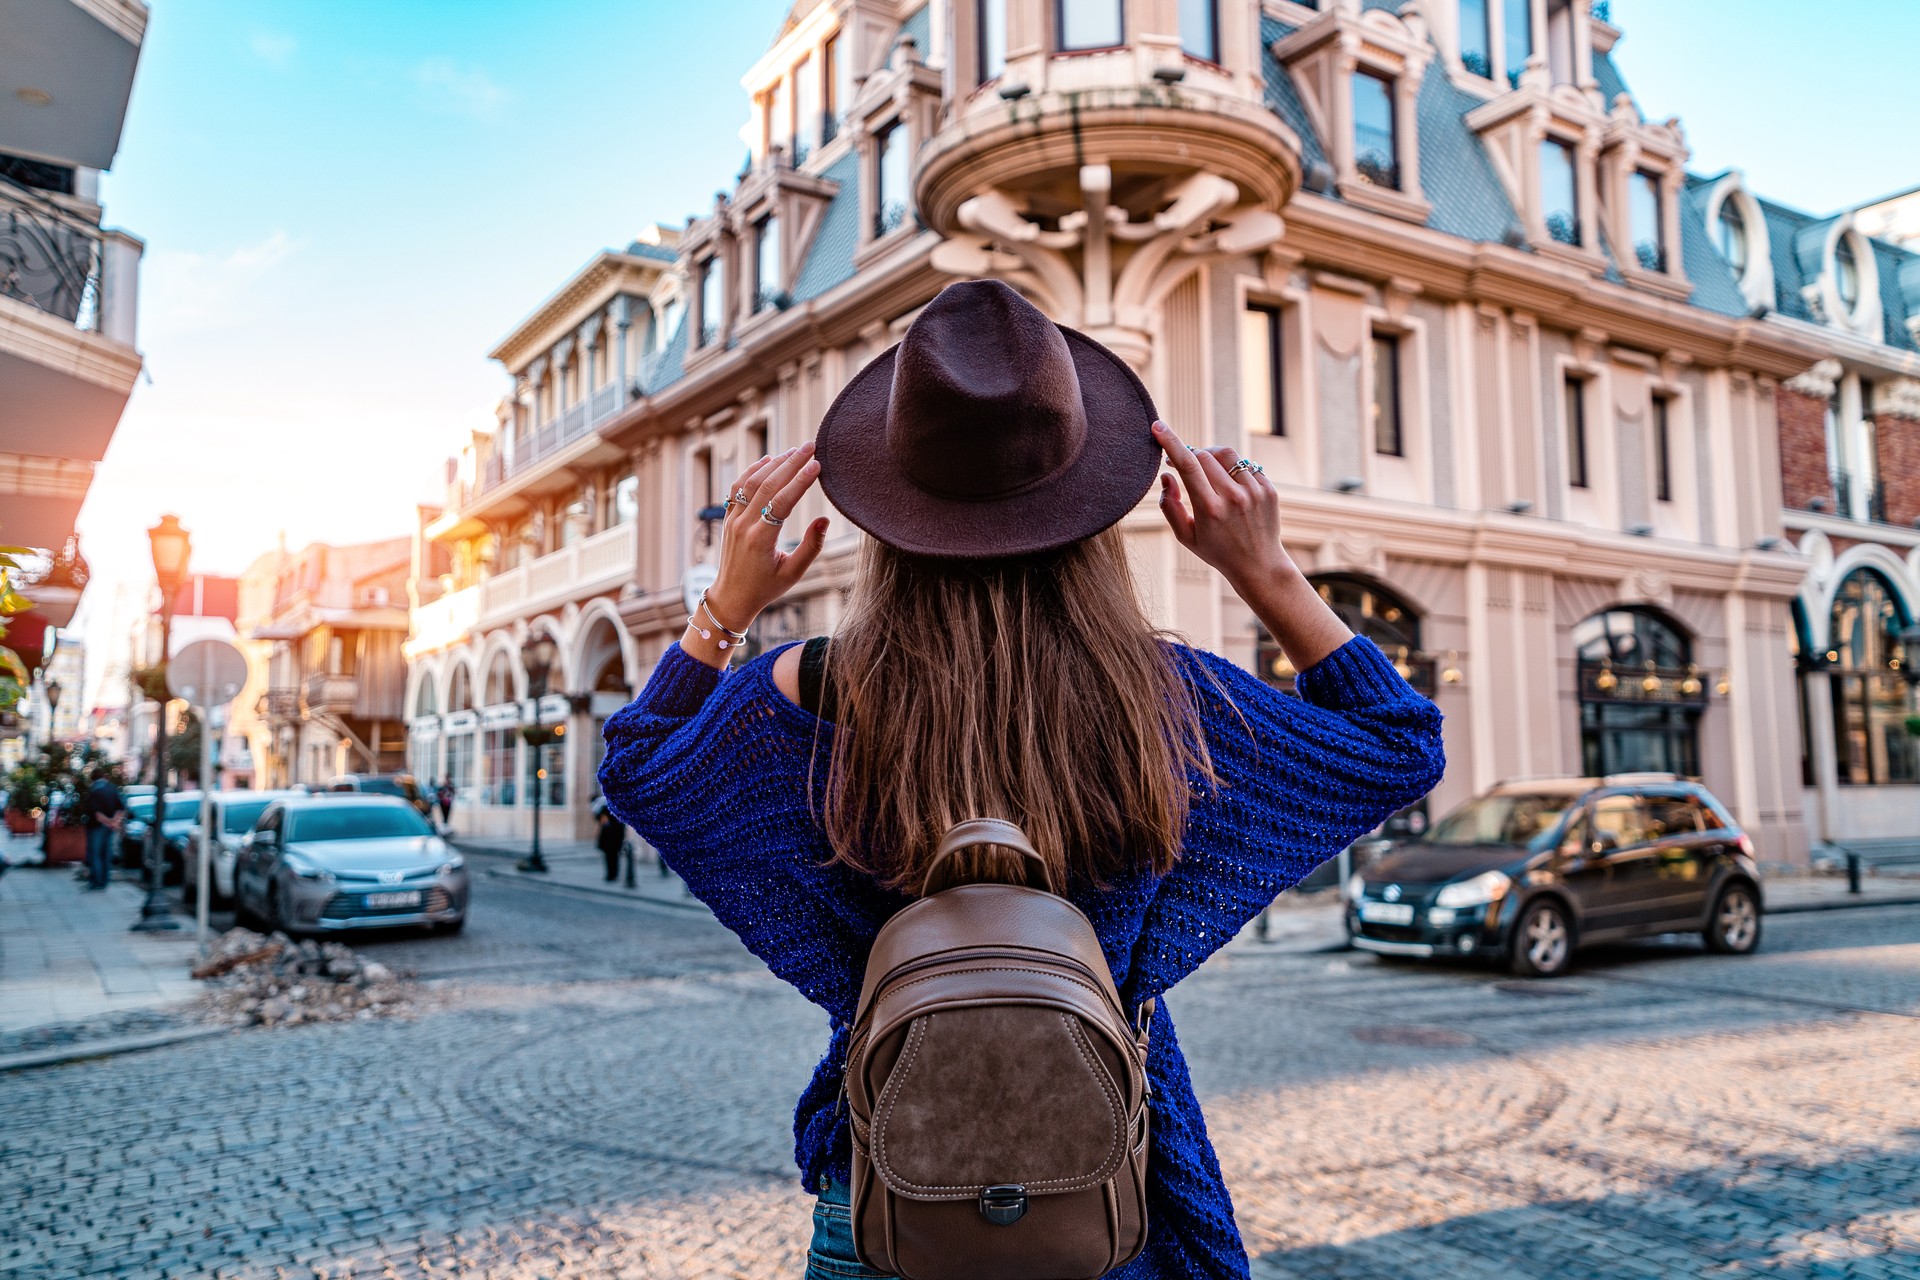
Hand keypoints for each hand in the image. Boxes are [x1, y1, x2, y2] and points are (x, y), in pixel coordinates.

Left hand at [703, 441, 830, 630]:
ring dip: (773, 463)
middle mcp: (744, 525)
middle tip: (810, 446)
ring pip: (751, 482)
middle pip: (768, 485)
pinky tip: (768, 460)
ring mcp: (733, 520)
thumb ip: (811, 547)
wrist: (732, 597)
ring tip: (794, 451)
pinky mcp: (728, 518)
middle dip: (791, 462)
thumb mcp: (794, 573)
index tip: (817, 465)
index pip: (782, 501)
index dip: (801, 480)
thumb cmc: (766, 588)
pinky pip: (738, 488)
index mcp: (761, 539)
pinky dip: (752, 471)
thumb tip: (825, 519)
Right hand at [1151, 420, 1290, 589]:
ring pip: (1226, 454)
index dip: (1171, 442)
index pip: (1188, 465)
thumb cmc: (1217, 551)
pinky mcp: (1268, 489)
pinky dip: (1231, 468)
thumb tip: (1167, 476)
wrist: (1258, 565)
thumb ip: (1170, 506)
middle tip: (1182, 463)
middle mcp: (1234, 498)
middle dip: (1189, 454)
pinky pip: (1245, 465)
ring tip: (1206, 472)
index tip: (1158, 426)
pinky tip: (1228, 484)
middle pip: (1205, 456)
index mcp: (1210, 510)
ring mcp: (1254, 492)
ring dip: (1210, 456)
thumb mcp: (1185, 537)